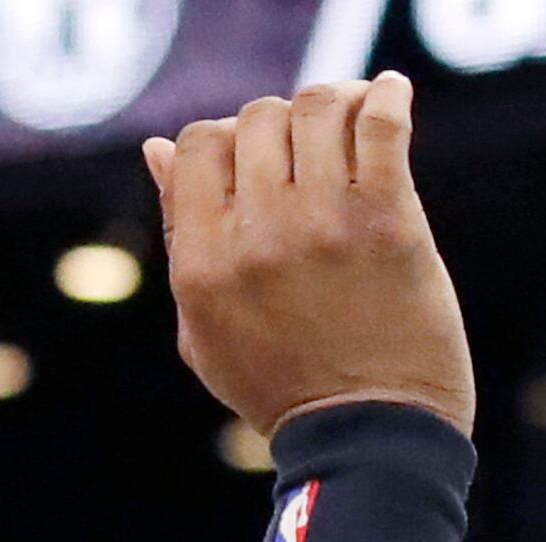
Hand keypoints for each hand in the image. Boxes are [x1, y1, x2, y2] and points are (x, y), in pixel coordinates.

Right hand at [143, 75, 474, 437]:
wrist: (374, 442)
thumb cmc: (287, 392)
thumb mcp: (206, 330)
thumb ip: (181, 238)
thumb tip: (154, 149)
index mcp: (204, 263)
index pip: (196, 144)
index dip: (225, 140)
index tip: (259, 165)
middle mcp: (256, 235)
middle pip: (257, 119)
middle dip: (282, 127)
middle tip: (311, 156)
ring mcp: (324, 225)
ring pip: (316, 107)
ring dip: (334, 105)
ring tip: (352, 122)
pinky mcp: (389, 222)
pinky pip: (381, 125)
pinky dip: (387, 96)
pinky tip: (390, 94)